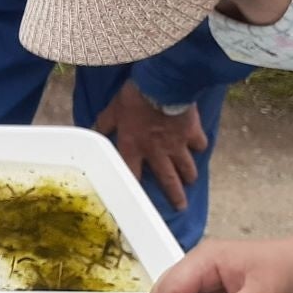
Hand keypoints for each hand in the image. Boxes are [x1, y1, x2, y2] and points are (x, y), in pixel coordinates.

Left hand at [95, 80, 206, 211]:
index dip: (135, 187)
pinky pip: (199, 144)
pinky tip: (199, 148)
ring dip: (189, 175)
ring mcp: (177, 144)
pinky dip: (199, 147)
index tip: (139, 200)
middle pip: (167, 179)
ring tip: (191, 182)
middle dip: (174, 194)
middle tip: (181, 207)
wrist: (162, 86)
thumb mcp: (112, 110)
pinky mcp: (192, 133)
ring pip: (186, 166)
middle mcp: (156, 152)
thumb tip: (92, 131)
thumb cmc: (133, 98)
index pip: (132, 173)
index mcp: (133, 147)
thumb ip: (104, 124)